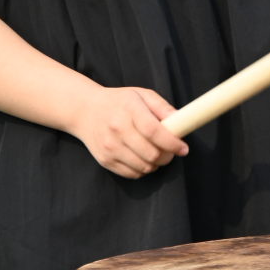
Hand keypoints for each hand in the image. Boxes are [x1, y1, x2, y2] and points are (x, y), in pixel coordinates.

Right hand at [73, 84, 188, 178]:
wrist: (85, 111)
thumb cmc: (119, 101)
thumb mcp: (141, 95)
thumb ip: (162, 107)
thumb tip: (181, 120)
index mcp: (129, 109)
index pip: (153, 131)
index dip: (172, 143)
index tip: (184, 148)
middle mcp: (117, 129)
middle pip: (151, 153)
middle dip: (168, 156)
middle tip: (172, 151)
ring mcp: (110, 147)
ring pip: (143, 167)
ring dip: (157, 164)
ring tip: (159, 154)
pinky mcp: (105, 160)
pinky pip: (132, 174)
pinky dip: (143, 170)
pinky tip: (144, 158)